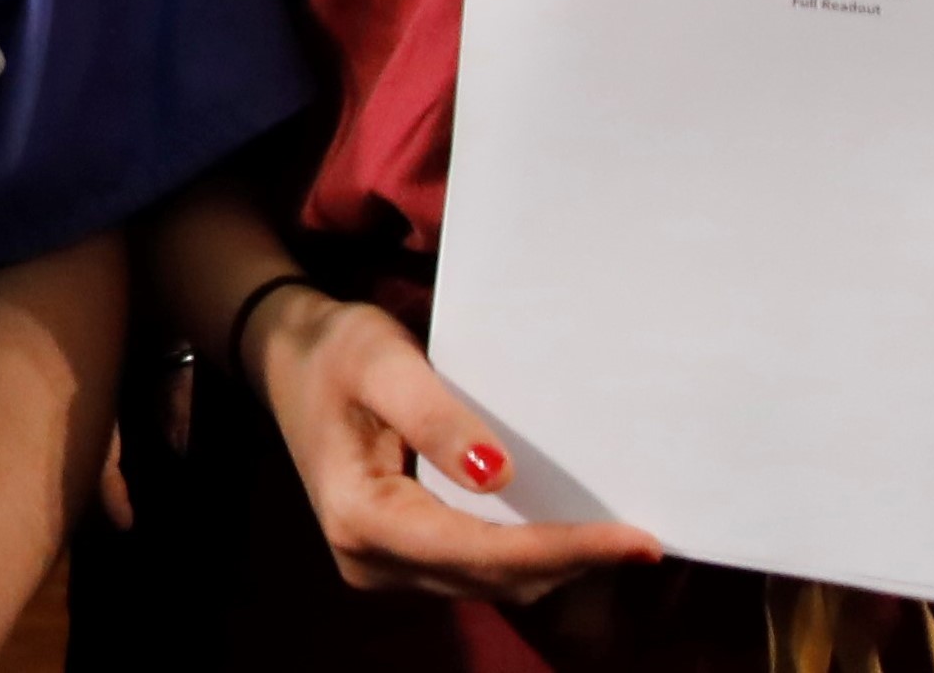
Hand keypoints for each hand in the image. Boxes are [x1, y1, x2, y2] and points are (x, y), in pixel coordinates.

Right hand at [247, 288, 659, 604]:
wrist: (287, 358)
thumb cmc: (334, 350)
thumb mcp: (379, 360)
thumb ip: (435, 415)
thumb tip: (500, 475)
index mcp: (361, 517)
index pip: (480, 550)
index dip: (563, 549)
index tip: (637, 540)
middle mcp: (370, 560)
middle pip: (491, 578)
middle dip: (570, 562)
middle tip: (646, 539)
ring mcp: (383, 566)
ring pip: (490, 584)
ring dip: (555, 565)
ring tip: (620, 539)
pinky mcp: (400, 557)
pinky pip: (477, 570)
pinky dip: (528, 556)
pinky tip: (570, 533)